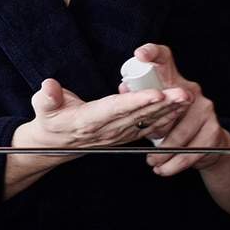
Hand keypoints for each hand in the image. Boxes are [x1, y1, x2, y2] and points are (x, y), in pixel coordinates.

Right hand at [14, 76, 191, 150]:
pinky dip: (166, 118)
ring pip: (148, 121)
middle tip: (184, 93)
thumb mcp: (42, 107)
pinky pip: (149, 126)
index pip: (116, 109)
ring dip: (169, 111)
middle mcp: (107, 130)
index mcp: (89, 120)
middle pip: (139, 115)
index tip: (156, 93)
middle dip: (163, 104)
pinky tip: (179, 108)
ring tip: (187, 99)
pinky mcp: (125, 134)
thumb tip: (49, 86)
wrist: (55, 144)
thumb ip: (46, 97)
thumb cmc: (51, 120)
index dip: (137, 102)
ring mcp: (118, 134)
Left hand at [128, 44, 229, 177]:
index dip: (152, 53)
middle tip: (143, 138)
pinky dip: (174, 163)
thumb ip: (140, 98)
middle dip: (155, 125)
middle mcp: (192, 91)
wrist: (209, 145)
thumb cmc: (175, 124)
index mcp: (173, 81)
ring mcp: (205, 110)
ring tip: (152, 161)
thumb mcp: (156, 110)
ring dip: (163, 153)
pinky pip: (189, 151)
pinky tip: (164, 168)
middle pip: (170, 103)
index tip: (140, 54)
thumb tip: (123, 88)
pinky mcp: (213, 131)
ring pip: (178, 135)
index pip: (164, 58)